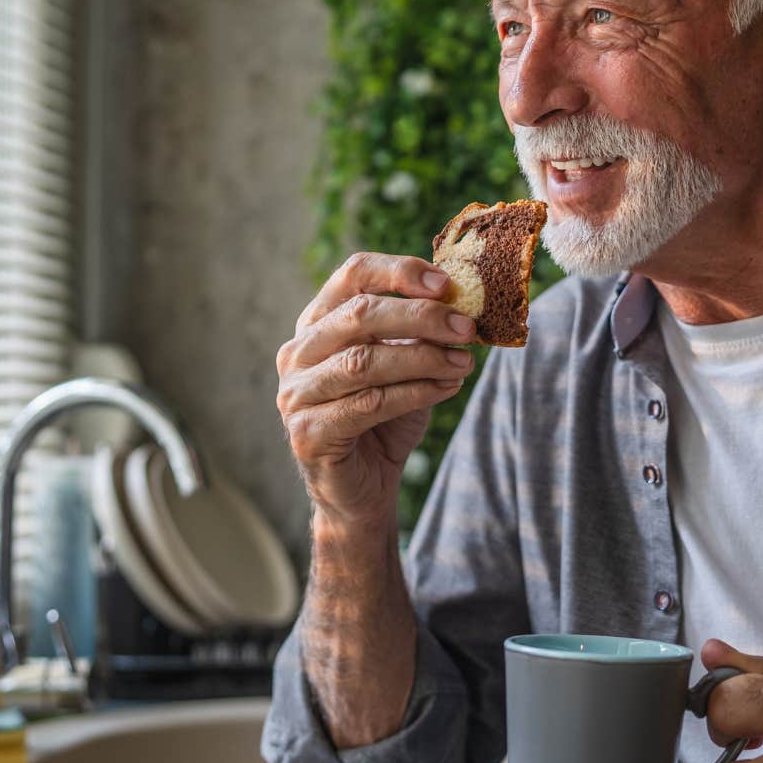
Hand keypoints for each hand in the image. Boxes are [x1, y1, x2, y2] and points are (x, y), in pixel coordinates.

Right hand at [276, 252, 476, 528]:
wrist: (362, 490)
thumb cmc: (383, 420)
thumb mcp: (405, 367)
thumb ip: (420, 334)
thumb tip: (465, 303)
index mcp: (318, 323)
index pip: (352, 275)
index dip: (399, 272)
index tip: (446, 283)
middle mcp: (298, 353)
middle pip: (359, 315)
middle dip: (420, 316)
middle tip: (466, 327)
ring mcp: (296, 394)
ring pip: (364, 361)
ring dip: (424, 358)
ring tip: (464, 363)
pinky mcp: (308, 433)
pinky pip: (368, 404)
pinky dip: (414, 393)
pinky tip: (447, 389)